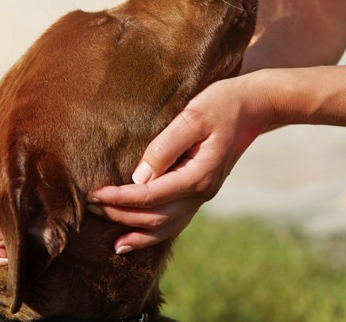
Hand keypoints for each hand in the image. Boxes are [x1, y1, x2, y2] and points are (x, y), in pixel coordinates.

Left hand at [87, 74, 274, 252]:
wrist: (255, 106)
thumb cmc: (221, 104)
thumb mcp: (192, 116)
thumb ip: (165, 146)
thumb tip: (138, 177)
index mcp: (198, 176)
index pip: (150, 196)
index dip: (120, 199)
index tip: (94, 195)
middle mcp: (201, 193)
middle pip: (155, 217)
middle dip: (121, 215)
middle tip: (90, 207)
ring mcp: (203, 195)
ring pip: (166, 227)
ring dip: (137, 233)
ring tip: (112, 241)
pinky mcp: (200, 191)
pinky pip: (175, 221)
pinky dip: (154, 234)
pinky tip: (137, 237)